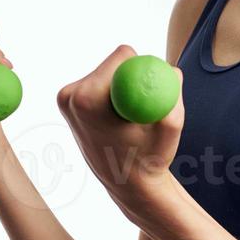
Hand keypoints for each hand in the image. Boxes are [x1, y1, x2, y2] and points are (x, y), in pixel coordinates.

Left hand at [56, 45, 184, 219]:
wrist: (127, 182)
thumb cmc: (149, 158)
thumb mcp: (168, 129)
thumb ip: (173, 98)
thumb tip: (171, 71)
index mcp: (88, 98)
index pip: (122, 56)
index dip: (143, 67)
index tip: (150, 90)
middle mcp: (70, 95)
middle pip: (113, 61)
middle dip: (134, 75)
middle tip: (143, 104)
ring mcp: (67, 98)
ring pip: (108, 72)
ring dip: (124, 86)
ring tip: (130, 118)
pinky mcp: (70, 100)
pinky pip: (102, 83)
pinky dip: (115, 93)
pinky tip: (118, 118)